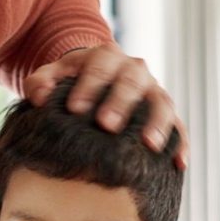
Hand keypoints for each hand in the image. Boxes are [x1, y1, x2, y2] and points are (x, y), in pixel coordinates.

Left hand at [21, 46, 188, 167]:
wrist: (93, 76)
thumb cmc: (68, 80)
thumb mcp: (50, 76)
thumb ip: (39, 83)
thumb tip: (39, 97)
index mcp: (105, 57)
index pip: (99, 67)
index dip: (88, 87)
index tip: (75, 109)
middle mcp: (134, 69)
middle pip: (132, 82)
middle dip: (120, 103)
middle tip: (106, 125)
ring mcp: (153, 89)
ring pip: (161, 101)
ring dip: (157, 122)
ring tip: (149, 145)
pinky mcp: (164, 110)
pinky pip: (178, 124)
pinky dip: (180, 142)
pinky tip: (179, 163)